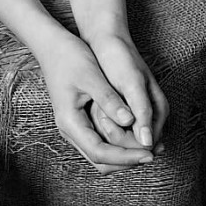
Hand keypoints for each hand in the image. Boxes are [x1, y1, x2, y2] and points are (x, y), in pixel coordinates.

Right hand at [38, 31, 153, 174]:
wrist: (51, 45)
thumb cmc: (69, 57)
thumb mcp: (92, 75)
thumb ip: (109, 99)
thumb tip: (130, 121)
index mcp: (70, 121)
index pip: (100, 152)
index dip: (126, 157)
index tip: (149, 153)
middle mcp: (69, 129)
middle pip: (100, 160)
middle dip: (127, 160)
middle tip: (154, 153)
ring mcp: (73, 126)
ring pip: (100, 154)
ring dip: (124, 154)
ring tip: (149, 146)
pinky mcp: (79, 120)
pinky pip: (99, 142)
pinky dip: (117, 144)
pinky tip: (134, 134)